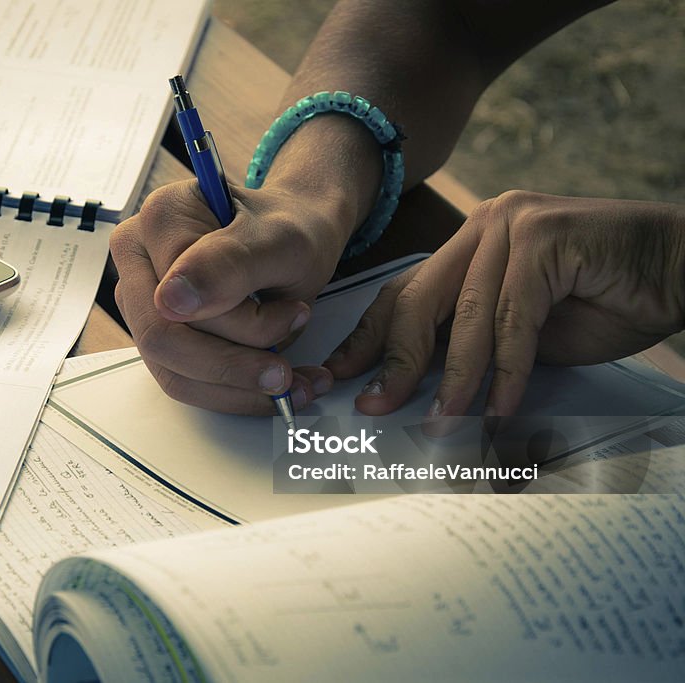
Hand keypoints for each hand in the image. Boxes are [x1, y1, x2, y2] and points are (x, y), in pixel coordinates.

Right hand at [110, 179, 348, 413]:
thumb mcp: (279, 239)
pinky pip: (186, 381)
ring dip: (238, 388)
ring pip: (174, 371)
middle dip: (233, 367)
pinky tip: (274, 384)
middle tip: (285, 373)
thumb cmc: (287, 230)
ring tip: (292, 381)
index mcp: (159, 220)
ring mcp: (145, 303)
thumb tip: (173, 300)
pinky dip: (234, 392)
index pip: (178, 296)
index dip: (241, 322)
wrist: (298, 237)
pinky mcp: (161, 336)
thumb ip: (228, 263)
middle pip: (162, 339)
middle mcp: (139, 260)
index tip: (295, 316)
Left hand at [325, 191, 684, 417]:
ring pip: (467, 317)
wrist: (680, 269)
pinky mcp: (545, 238)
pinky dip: (506, 371)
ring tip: (443, 424)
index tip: (340, 377)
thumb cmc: (607, 300)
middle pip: (418, 301)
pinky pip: (514, 319)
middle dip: (393, 362)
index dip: (368, 339)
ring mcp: (513, 225)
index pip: (404, 293)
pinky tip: (498, 407)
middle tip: (375, 407)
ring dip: (454, 380)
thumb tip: (417, 384)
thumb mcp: (523, 331)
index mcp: (470, 243)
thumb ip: (473, 343)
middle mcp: (484, 226)